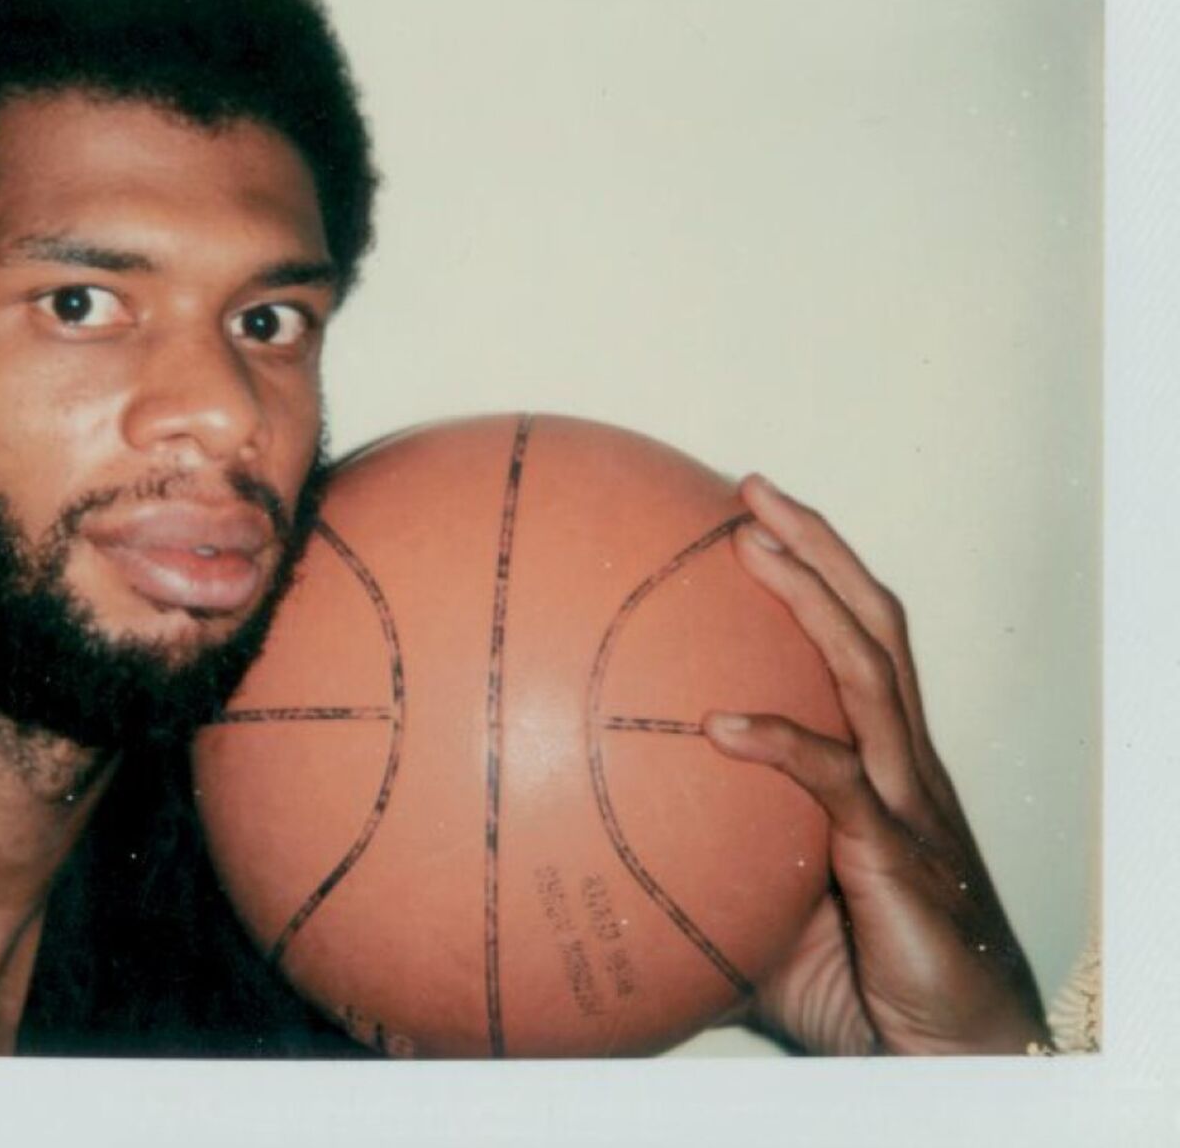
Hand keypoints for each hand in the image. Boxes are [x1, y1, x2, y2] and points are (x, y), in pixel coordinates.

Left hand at [702, 474, 1049, 1055]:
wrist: (945, 1052)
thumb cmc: (857, 972)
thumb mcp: (763, 898)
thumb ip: (707, 855)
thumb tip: (598, 835)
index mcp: (878, 760)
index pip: (856, 639)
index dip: (816, 571)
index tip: (751, 515)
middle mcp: (901, 763)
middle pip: (872, 623)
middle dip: (818, 547)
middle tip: (753, 490)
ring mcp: (906, 802)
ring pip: (870, 673)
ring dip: (814, 600)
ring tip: (753, 546)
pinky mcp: (898, 857)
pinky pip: (838, 785)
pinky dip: (784, 746)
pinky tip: (721, 726)